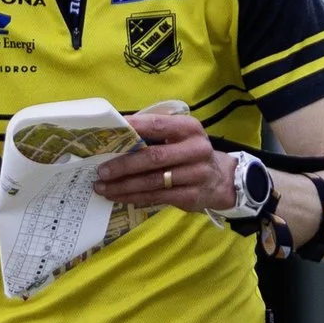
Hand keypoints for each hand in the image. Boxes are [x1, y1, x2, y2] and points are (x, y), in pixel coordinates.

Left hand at [91, 100, 233, 214]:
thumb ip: (155, 134)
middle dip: (123, 165)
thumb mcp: (180, 137)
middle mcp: (196, 150)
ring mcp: (195, 175)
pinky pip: (156, 197)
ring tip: (102, 187)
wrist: (221, 180)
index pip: (157, 124)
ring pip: (152, 181)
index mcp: (190, 129)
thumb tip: (115, 135)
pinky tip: (118, 196)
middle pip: (153, 157)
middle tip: (101, 171)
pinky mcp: (191, 196)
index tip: (108, 131)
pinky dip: (134, 197)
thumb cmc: (189, 153)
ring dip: (124, 185)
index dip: (132, 127)